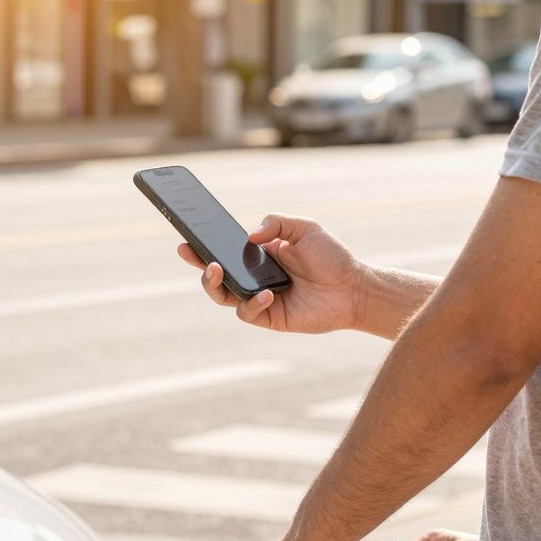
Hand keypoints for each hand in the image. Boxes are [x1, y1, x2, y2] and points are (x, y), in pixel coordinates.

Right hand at [177, 213, 368, 333]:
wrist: (354, 288)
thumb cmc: (332, 257)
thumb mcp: (305, 228)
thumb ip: (276, 222)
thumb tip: (249, 235)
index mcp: (259, 255)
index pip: (225, 251)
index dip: (204, 246)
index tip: (187, 237)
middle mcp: (255, 277)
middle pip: (217, 275)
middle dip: (199, 264)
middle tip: (191, 252)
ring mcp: (260, 298)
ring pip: (224, 296)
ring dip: (215, 285)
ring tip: (216, 270)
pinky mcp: (270, 317)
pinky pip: (248, 312)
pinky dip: (252, 302)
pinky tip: (266, 293)